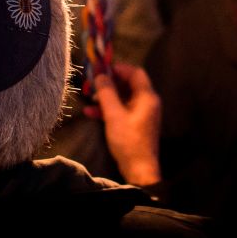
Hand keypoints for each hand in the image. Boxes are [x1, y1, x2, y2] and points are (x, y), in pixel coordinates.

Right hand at [96, 63, 161, 186]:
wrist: (139, 169)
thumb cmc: (128, 140)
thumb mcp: (114, 115)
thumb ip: (107, 93)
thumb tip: (100, 75)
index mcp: (146, 97)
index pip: (135, 72)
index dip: (119, 68)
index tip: (102, 69)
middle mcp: (146, 102)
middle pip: (128, 84)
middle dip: (109, 82)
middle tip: (92, 82)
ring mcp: (141, 113)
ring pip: (122, 97)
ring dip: (106, 96)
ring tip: (89, 97)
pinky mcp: (134, 123)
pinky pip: (121, 109)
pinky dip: (108, 108)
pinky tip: (90, 112)